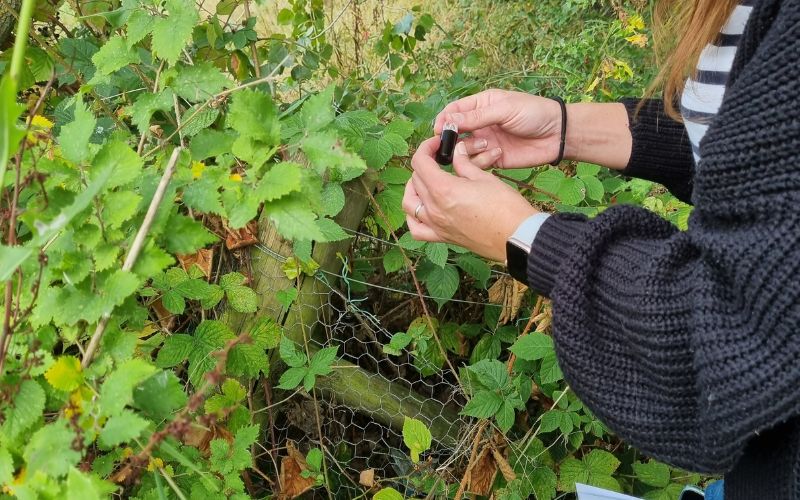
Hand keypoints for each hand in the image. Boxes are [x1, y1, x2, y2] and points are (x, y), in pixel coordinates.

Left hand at [403, 137, 538, 262]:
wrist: (517, 237)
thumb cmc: (506, 207)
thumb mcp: (484, 178)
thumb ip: (464, 163)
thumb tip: (457, 151)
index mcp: (443, 189)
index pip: (420, 162)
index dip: (426, 147)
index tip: (436, 143)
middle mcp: (434, 208)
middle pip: (416, 180)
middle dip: (425, 164)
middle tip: (439, 159)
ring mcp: (436, 225)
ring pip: (410, 204)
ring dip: (413, 188)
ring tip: (425, 181)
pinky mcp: (443, 237)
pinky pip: (417, 229)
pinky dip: (413, 218)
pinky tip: (422, 209)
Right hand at [433, 89, 562, 168]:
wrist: (556, 134)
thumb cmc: (533, 113)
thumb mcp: (504, 109)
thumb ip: (476, 116)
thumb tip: (448, 120)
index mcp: (481, 105)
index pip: (454, 111)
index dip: (444, 120)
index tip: (439, 130)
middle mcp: (480, 124)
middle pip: (454, 132)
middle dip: (451, 139)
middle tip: (451, 145)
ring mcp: (486, 142)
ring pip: (463, 149)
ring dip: (469, 149)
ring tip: (486, 145)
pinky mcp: (493, 158)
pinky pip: (477, 163)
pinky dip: (481, 161)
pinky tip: (497, 154)